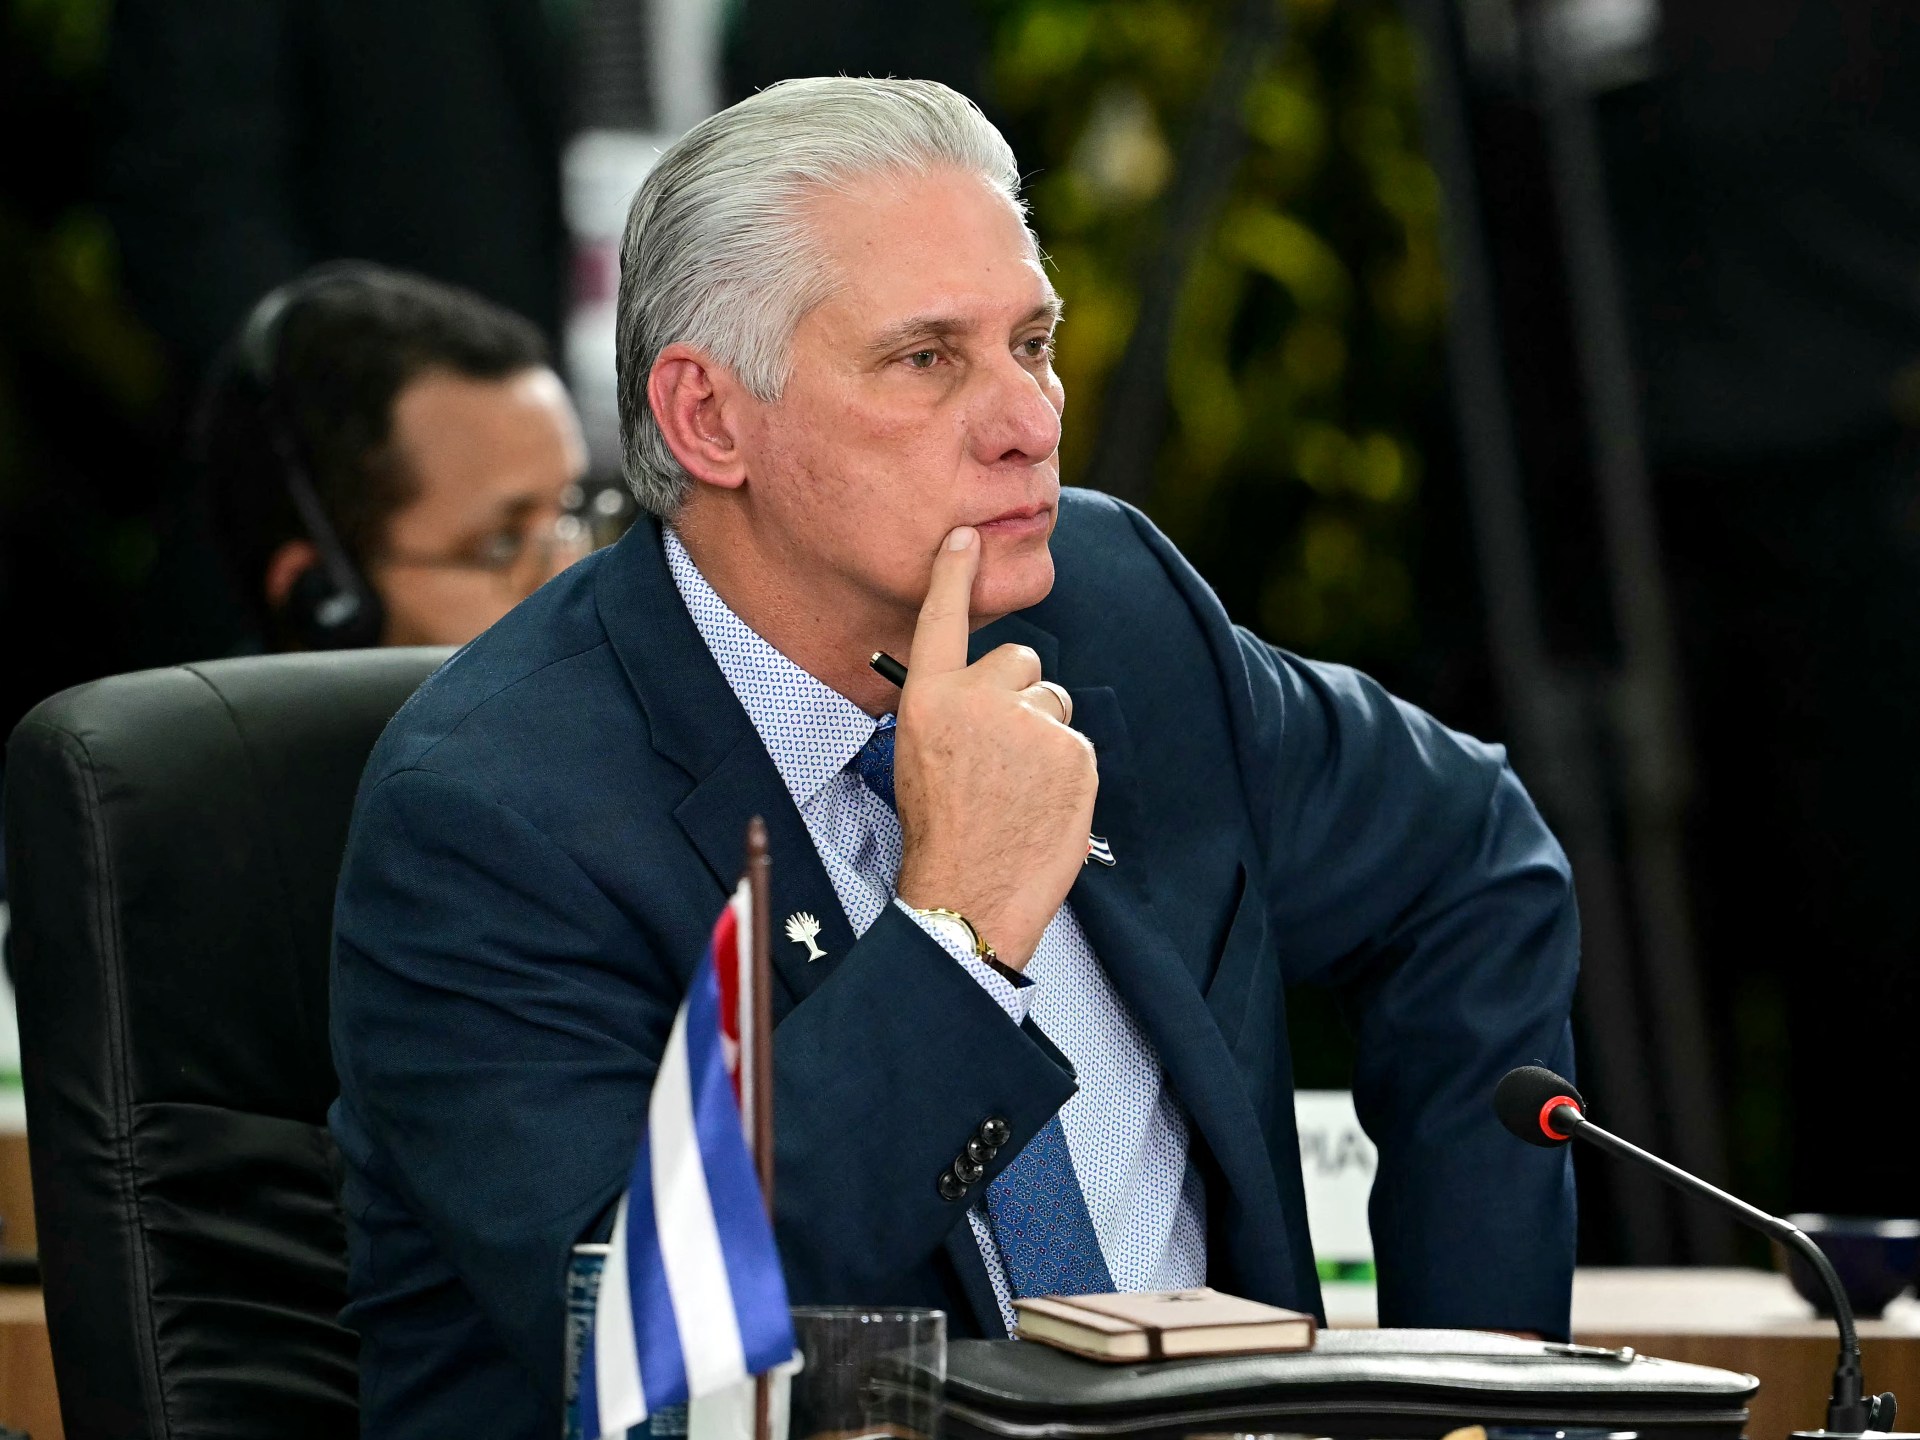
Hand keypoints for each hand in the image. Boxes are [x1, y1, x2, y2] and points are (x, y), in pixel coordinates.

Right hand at [893, 526, 1096, 967]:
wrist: (969, 897)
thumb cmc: (940, 836)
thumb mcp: (919, 759)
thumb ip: (953, 712)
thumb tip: (990, 694)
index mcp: (928, 699)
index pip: (941, 619)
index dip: (954, 574)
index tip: (964, 538)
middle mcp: (977, 699)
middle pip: (1019, 660)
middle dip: (1020, 695)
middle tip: (1002, 754)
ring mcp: (1029, 724)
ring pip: (1053, 703)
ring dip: (1044, 734)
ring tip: (1018, 788)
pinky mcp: (1073, 752)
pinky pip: (1075, 742)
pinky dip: (1065, 770)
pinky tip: (1040, 805)